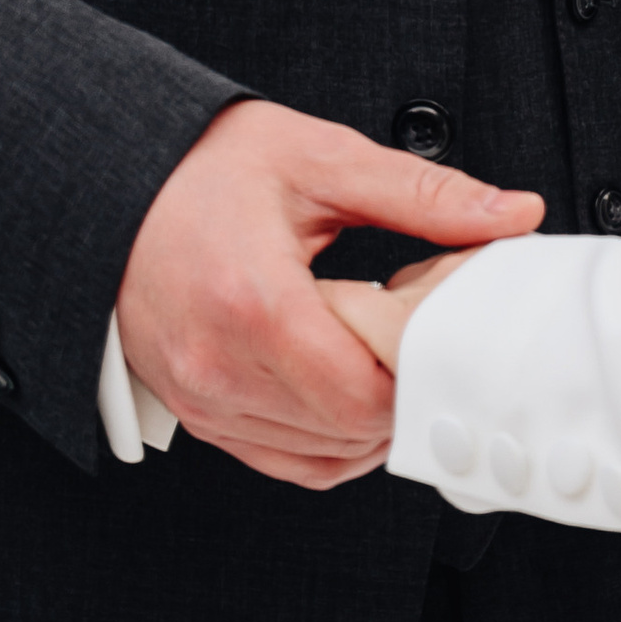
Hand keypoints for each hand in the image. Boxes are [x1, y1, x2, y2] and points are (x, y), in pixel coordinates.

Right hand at [117, 103, 540, 489]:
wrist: (109, 182)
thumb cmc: (203, 166)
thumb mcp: (319, 160)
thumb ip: (422, 195)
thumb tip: (511, 214)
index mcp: (254, 304)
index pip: (365, 396)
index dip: (418, 373)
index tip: (436, 327)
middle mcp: (220, 368)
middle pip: (348, 433)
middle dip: (398, 393)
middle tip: (412, 333)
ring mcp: (203, 401)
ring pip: (319, 459)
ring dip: (365, 420)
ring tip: (375, 349)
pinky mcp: (198, 414)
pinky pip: (282, 461)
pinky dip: (326, 438)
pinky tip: (343, 383)